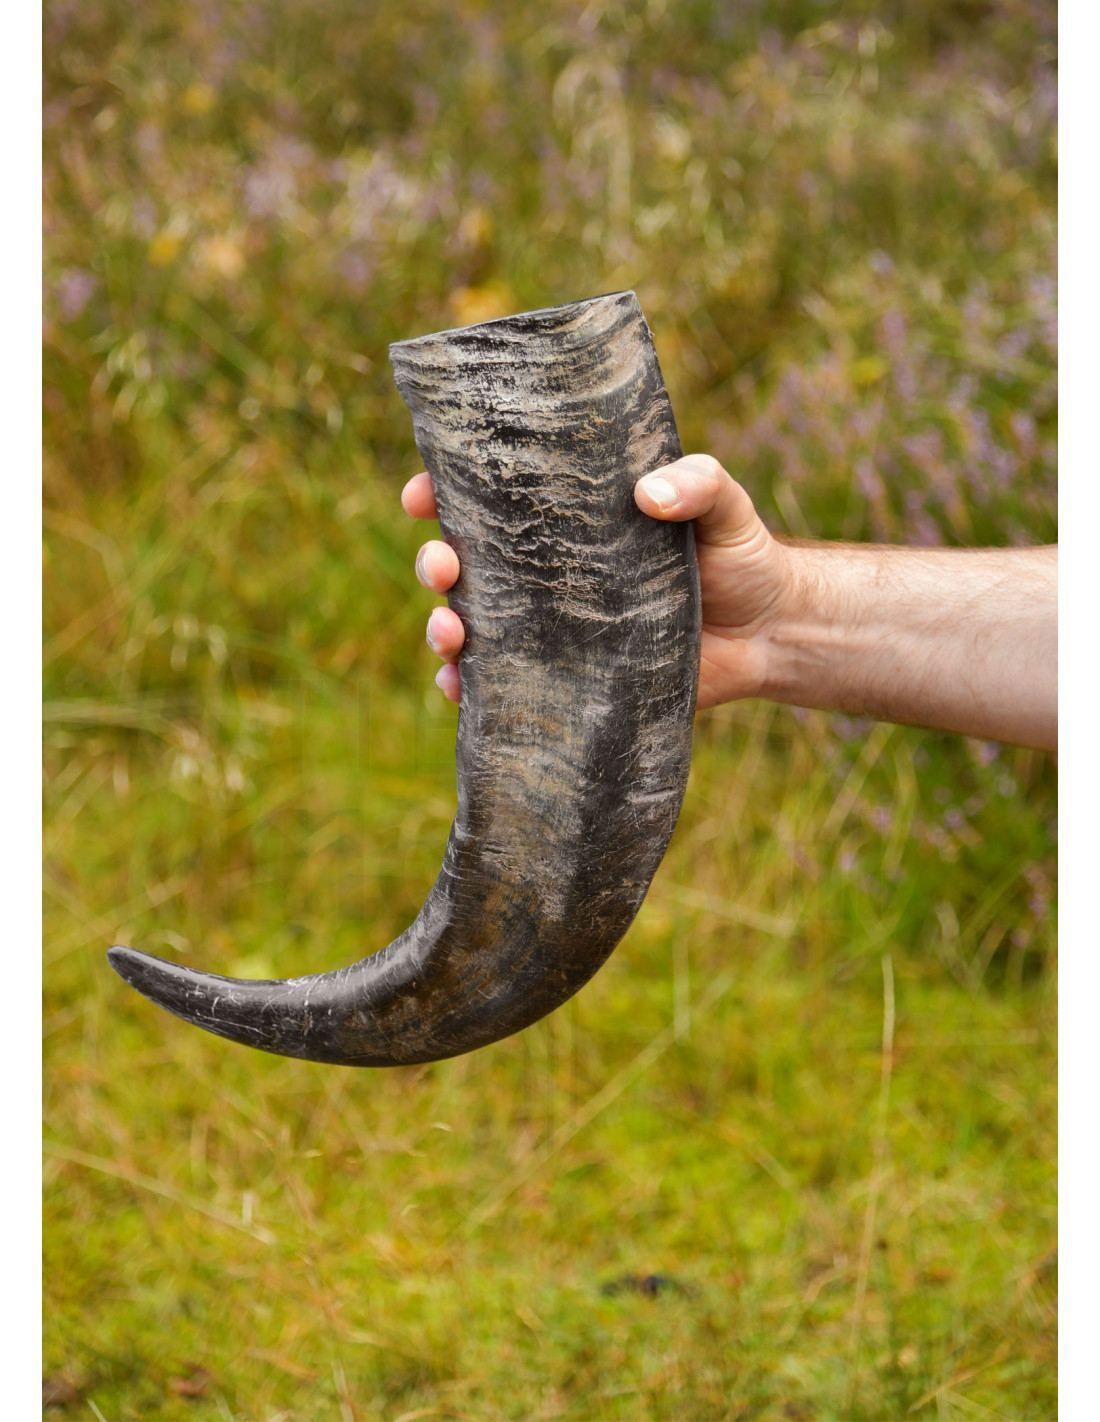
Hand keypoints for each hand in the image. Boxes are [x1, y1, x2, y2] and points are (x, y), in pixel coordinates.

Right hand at [401, 454, 793, 708]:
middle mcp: (547, 573)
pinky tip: (461, 688)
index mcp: (568, 521)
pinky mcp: (567, 679)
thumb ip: (697, 483)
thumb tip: (649, 493)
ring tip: (451, 632)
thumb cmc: (740, 556)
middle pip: (465, 563)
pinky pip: (501, 687)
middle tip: (443, 565)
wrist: (769, 634)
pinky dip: (468, 689)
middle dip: (436, 561)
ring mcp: (551, 629)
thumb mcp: (723, 505)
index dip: (445, 491)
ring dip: (442, 627)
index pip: (492, 499)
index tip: (422, 493)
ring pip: (471, 626)